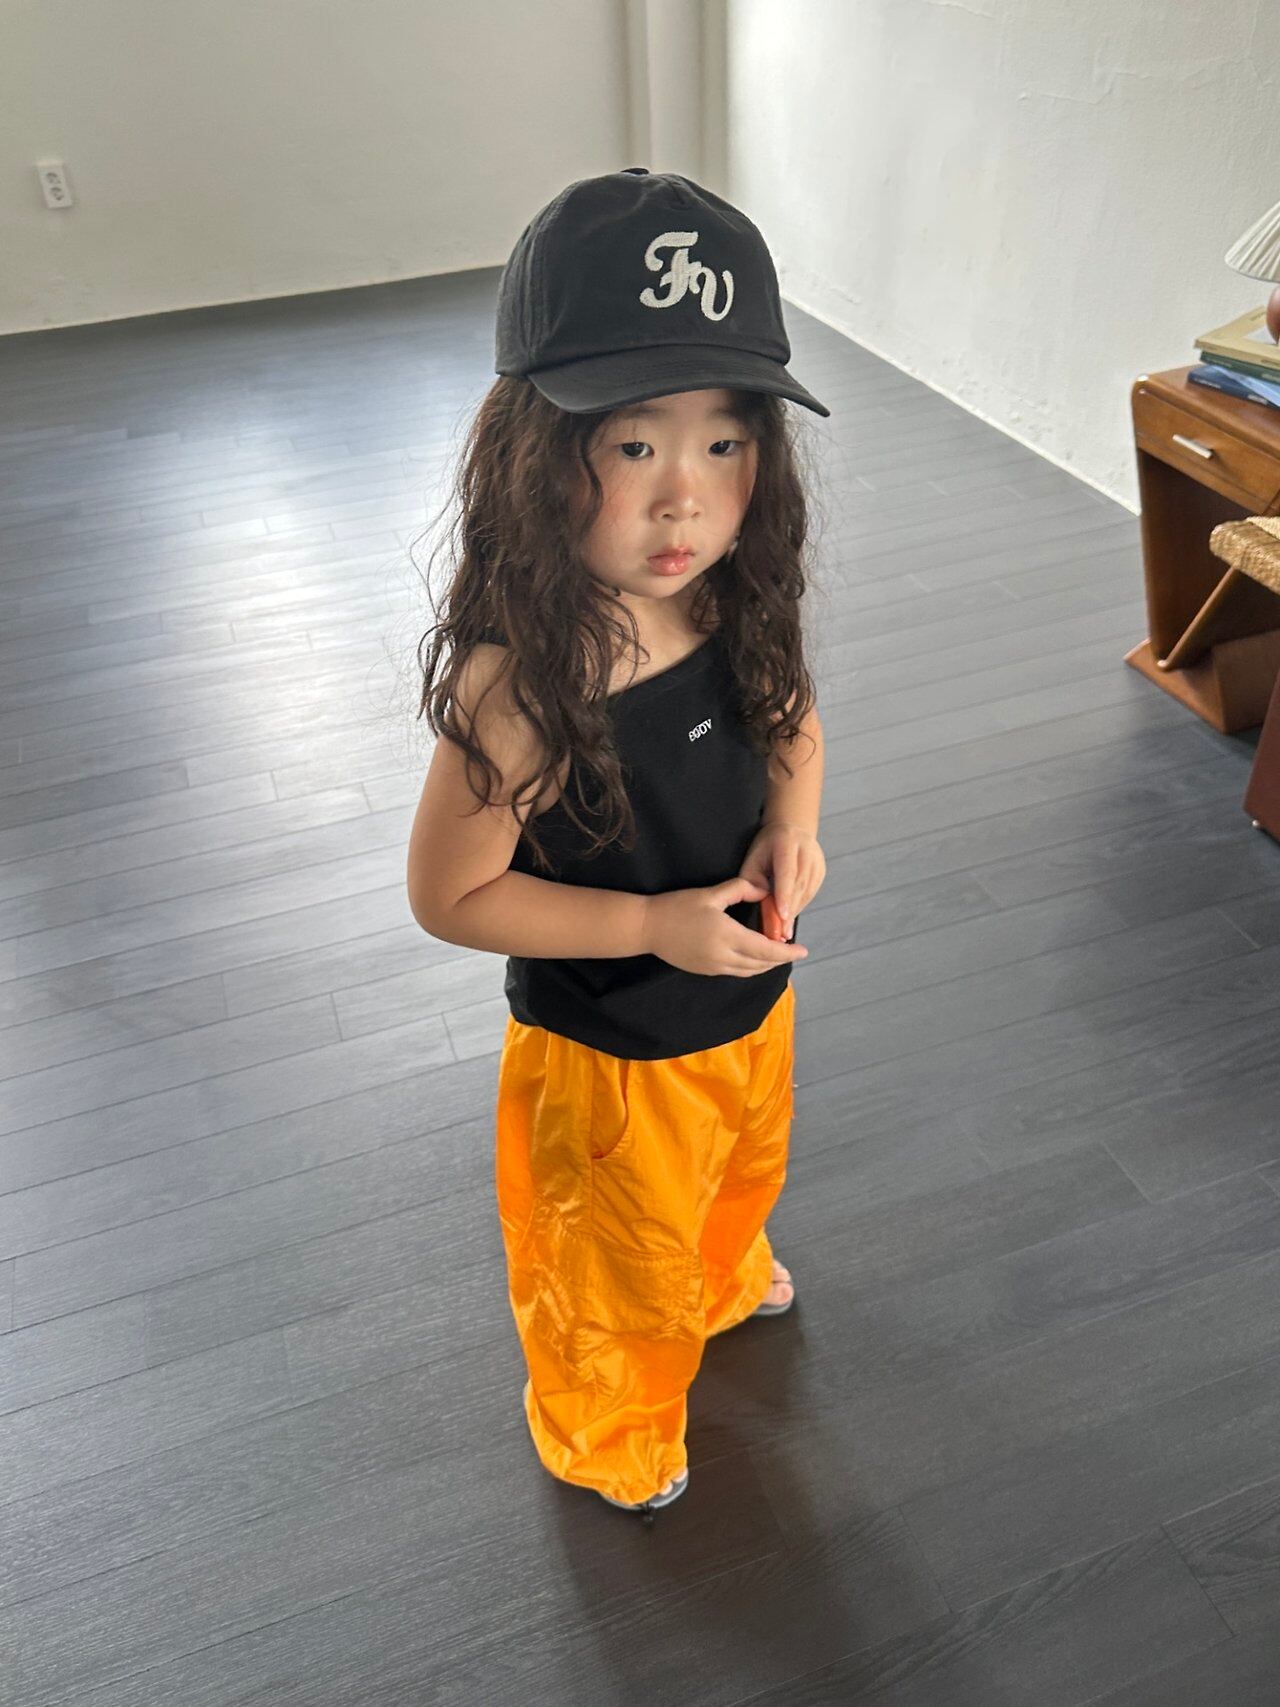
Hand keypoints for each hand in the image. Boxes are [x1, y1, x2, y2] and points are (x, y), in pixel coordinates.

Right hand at [642, 877, 809, 977]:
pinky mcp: (706, 971)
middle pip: (761, 964)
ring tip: (778, 954)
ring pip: (749, 971)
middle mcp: (723, 957)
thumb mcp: (710, 894)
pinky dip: (751, 967)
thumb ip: (740, 889)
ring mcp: (714, 967)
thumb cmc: (677, 907)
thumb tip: (764, 888)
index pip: (765, 949)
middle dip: (780, 959)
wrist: (647, 928)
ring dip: (766, 965)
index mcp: (727, 936)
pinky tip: (755, 957)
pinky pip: (736, 972)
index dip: (786, 951)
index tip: (803, 949)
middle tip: (794, 950)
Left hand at [739, 821, 825, 940]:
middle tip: (780, 933)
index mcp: (787, 843)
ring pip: (806, 892)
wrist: (791, 829)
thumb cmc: (767, 846)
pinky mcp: (821, 871)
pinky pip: (810, 893)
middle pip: (799, 885)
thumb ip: (753, 879)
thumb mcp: (754, 857)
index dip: (785, 894)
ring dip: (794, 912)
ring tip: (783, 931)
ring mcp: (817, 861)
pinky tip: (789, 917)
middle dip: (789, 911)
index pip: (787, 872)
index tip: (782, 915)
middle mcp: (807, 851)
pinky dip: (799, 906)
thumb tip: (763, 901)